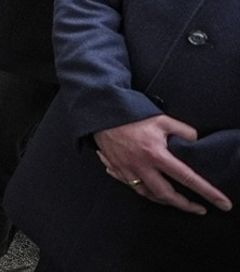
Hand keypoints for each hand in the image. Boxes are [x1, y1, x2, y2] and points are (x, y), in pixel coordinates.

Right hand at [95, 115, 231, 214]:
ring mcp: (127, 170)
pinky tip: (146, 187)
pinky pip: (129, 185)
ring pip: (147, 194)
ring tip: (174, 199)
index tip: (222, 203)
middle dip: (184, 205)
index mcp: (156, 154)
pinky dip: (140, 189)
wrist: (101, 114)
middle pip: (166, 195)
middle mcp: (142, 166)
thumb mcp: (162, 119)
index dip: (207, 192)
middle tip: (197, 208)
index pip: (187, 178)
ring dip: (162, 200)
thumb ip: (183, 131)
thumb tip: (196, 141)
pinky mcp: (116, 168)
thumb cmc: (131, 116)